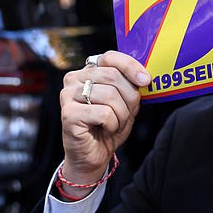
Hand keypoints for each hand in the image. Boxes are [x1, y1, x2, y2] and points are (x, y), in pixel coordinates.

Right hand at [58, 51, 150, 196]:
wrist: (94, 155)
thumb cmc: (109, 126)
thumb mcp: (126, 102)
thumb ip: (131, 85)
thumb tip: (144, 77)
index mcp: (89, 71)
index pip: (110, 57)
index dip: (131, 66)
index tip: (145, 80)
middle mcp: (74, 78)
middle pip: (113, 76)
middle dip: (129, 98)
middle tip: (126, 114)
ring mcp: (67, 95)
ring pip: (110, 95)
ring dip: (121, 114)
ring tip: (114, 123)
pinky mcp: (68, 113)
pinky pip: (104, 113)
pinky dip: (113, 124)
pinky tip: (105, 129)